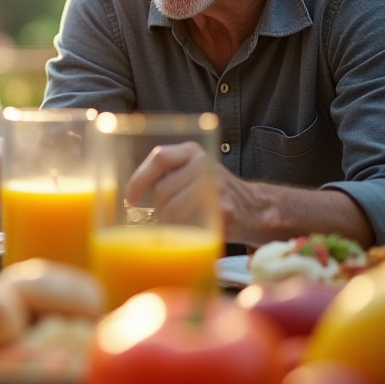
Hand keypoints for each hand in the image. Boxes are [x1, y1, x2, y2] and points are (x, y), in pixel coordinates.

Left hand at [123, 141, 251, 232]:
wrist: (254, 208)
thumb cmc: (212, 192)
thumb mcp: (191, 172)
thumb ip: (167, 174)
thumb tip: (130, 193)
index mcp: (192, 151)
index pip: (159, 157)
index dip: (140, 179)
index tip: (131, 199)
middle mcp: (204, 164)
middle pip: (162, 189)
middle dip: (158, 208)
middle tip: (166, 216)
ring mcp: (215, 187)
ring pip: (172, 209)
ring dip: (169, 222)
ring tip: (180, 223)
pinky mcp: (223, 210)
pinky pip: (189, 225)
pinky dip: (185, 232)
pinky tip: (193, 230)